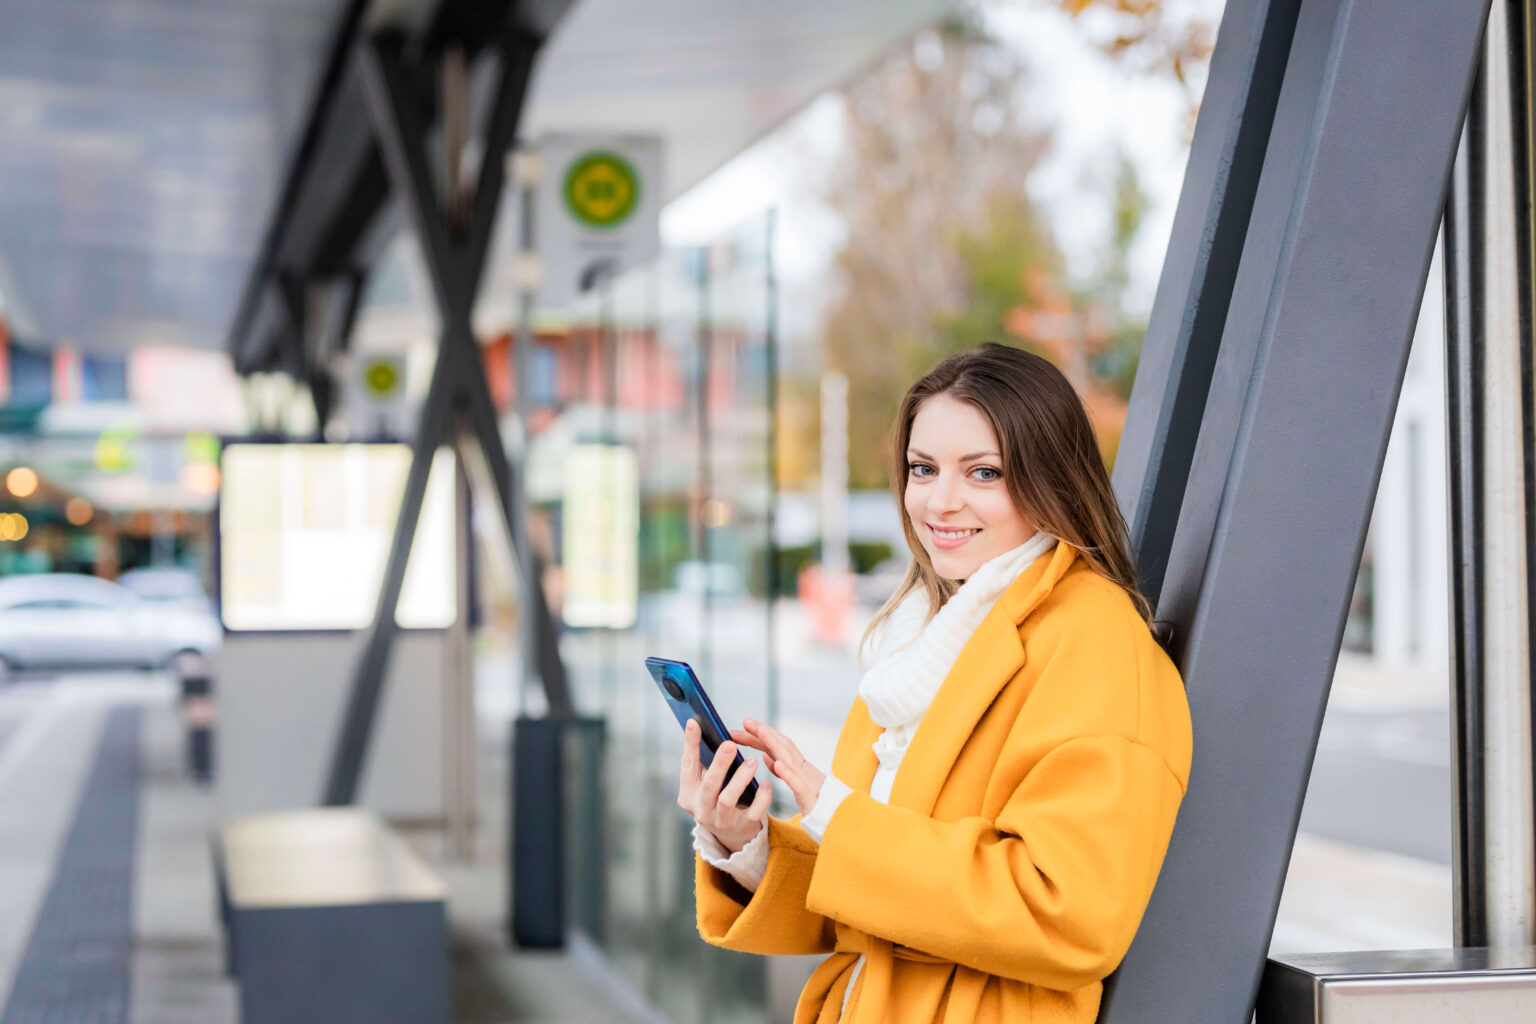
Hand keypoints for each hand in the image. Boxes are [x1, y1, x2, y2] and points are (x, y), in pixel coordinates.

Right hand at [677, 718, 770, 853]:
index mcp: (689, 793)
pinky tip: (766, 783)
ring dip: (740, 779)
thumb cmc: (717, 798)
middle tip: (730, 744)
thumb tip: (700, 726)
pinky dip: (761, 797)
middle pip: (709, 785)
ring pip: (727, 799)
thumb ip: (703, 762)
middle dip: (719, 764)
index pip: (687, 766)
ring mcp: (721, 820)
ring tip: (752, 761)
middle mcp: (702, 809)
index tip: (695, 723)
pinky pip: (753, 811)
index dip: (690, 744)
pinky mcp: (742, 826)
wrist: (732, 834)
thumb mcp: (704, 783)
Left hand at [729, 718, 824, 816]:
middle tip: (746, 721)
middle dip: (763, 731)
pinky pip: (796, 782)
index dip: (758, 735)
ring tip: (760, 731)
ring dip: (773, 742)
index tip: (741, 726)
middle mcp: (800, 767)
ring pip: (788, 757)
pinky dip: (786, 771)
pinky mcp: (807, 794)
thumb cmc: (815, 799)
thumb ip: (781, 769)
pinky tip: (776, 764)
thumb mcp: (795, 782)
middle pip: (781, 744)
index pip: (774, 745)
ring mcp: (804, 778)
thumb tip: (765, 756)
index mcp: (795, 764)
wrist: (836, 815)